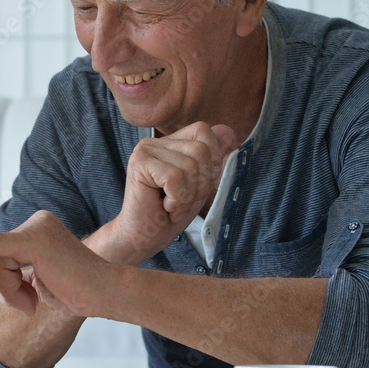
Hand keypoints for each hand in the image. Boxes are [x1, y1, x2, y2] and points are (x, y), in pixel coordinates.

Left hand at [0, 211, 110, 317]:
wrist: (106, 294)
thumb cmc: (75, 292)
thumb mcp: (30, 285)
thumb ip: (3, 278)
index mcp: (37, 229)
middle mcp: (36, 222)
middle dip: (0, 285)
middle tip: (25, 304)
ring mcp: (36, 227)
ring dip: (7, 290)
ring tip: (32, 302)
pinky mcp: (34, 239)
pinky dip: (2, 282)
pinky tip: (26, 297)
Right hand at [110, 122, 236, 262]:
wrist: (143, 237)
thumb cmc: (170, 213)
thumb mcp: (200, 184)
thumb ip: (213, 158)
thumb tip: (229, 130)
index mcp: (169, 143)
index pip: (203, 131)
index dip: (211, 159)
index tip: (196, 185)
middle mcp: (154, 142)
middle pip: (200, 150)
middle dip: (200, 183)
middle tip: (182, 200)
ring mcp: (144, 151)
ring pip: (189, 166)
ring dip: (187, 195)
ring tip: (172, 205)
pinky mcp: (139, 164)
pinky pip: (175, 178)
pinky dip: (177, 200)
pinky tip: (165, 207)